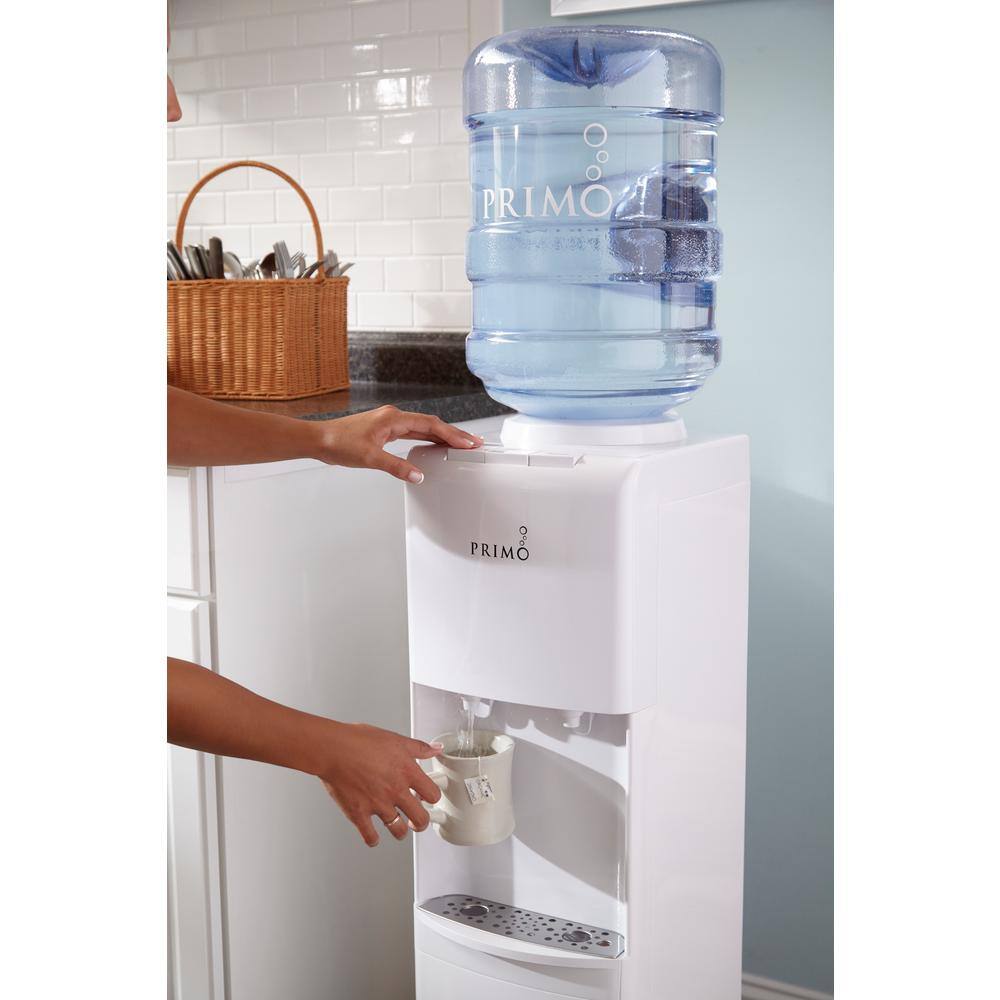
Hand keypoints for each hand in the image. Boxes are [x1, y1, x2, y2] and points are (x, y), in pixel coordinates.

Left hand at [315, 406, 481, 482]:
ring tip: (460, 444)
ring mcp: (389, 423)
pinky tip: (434, 446)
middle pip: (431, 425)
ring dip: (441, 436)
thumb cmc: (339, 443)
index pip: (430, 425)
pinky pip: (413, 433)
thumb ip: (397, 467)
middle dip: (453, 434)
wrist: (319, 440)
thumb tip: (418, 476)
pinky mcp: (384, 431)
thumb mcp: (369, 458)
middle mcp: (394, 417)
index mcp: (393, 419)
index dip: (451, 434)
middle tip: (473, 443)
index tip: (468, 442)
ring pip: (423, 428)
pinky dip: (427, 439)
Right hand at [318, 722, 444, 845]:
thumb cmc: (359, 741)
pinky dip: (373, 839)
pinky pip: (370, 836)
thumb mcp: (395, 739)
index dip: (432, 797)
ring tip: (398, 826)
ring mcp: (378, 805)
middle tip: (418, 820)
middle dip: (421, 822)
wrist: (333, 749)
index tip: (429, 797)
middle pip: (421, 819)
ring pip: (398, 831)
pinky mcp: (359, 814)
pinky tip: (373, 835)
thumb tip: (436, 749)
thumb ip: (419, 747)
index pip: (433, 794)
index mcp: (407, 772)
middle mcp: (395, 791)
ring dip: (400, 830)